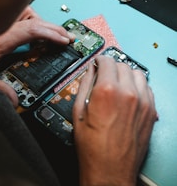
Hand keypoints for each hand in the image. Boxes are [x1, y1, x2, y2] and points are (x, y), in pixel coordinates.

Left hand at [0, 6, 74, 106]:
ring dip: (41, 23)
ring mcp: (1, 22)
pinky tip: (35, 32)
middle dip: (53, 28)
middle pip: (33, 18)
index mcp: (0, 38)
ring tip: (52, 34)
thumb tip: (14, 100)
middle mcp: (2, 26)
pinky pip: (20, 16)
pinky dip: (31, 22)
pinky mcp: (0, 22)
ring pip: (27, 13)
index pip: (32, 30)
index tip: (64, 40)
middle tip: (66, 36)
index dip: (51, 34)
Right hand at [73, 55, 156, 185]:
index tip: (98, 63)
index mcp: (107, 91)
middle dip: (111, 67)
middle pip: (122, 65)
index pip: (107, 61)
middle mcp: (128, 93)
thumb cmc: (93, 146)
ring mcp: (142, 102)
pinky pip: (147, 87)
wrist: (110, 169)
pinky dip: (137, 85)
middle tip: (105, 75)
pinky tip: (128, 93)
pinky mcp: (150, 111)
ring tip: (117, 83)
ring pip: (137, 73)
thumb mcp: (79, 111)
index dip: (100, 60)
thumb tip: (90, 71)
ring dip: (126, 74)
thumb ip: (85, 84)